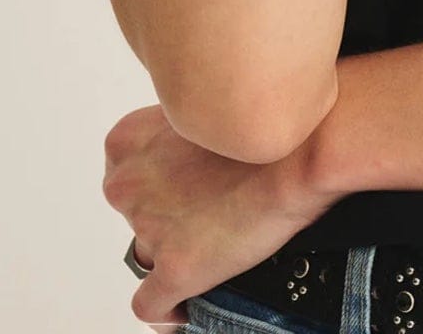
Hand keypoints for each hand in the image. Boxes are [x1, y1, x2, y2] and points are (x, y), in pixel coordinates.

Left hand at [103, 101, 346, 326]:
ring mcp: (149, 229)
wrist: (299, 148)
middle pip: (135, 215)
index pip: (123, 174)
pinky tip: (185, 308)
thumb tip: (189, 155)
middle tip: (205, 212)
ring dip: (172, 257)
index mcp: (128, 141)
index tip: (176, 188)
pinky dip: (168, 312)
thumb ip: (181, 132)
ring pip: (147, 256)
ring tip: (209, 252)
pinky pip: (152, 306)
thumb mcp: (203, 111)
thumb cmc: (260, 122)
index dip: (153, 186)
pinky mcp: (176, 268)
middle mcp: (128, 187)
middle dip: (164, 219)